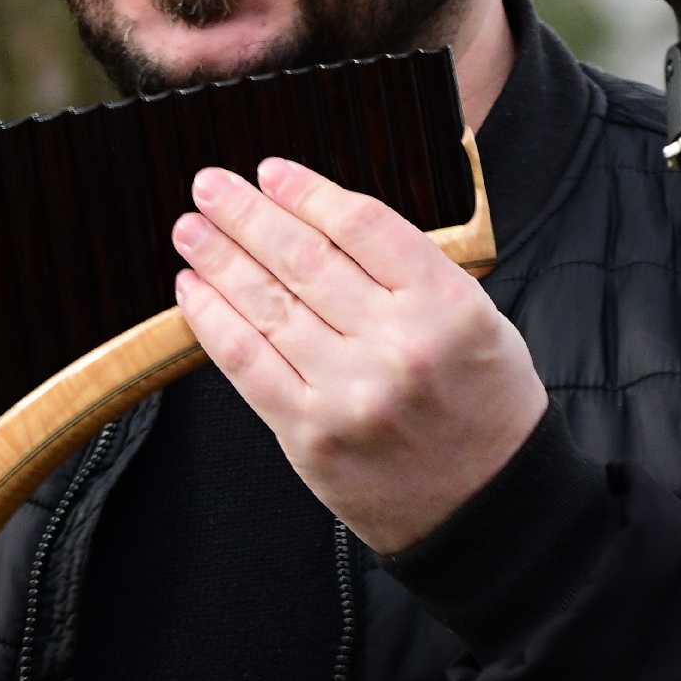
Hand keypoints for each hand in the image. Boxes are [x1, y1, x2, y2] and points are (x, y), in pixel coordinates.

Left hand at [172, 156, 548, 551]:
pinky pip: (246, 364)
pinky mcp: (309, 435)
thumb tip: (322, 221)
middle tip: (210, 186)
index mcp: (447, 306)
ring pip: (267, 306)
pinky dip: (213, 321)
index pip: (362, 225)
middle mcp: (397, 345)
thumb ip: (412, 273)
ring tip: (191, 230)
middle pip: (304, 259)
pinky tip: (193, 290)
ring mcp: (349, 393)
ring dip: (220, 260)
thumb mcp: (479, 321)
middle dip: (247, 215)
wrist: (490, 509)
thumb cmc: (485, 407)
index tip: (272, 171)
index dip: (307, 191)